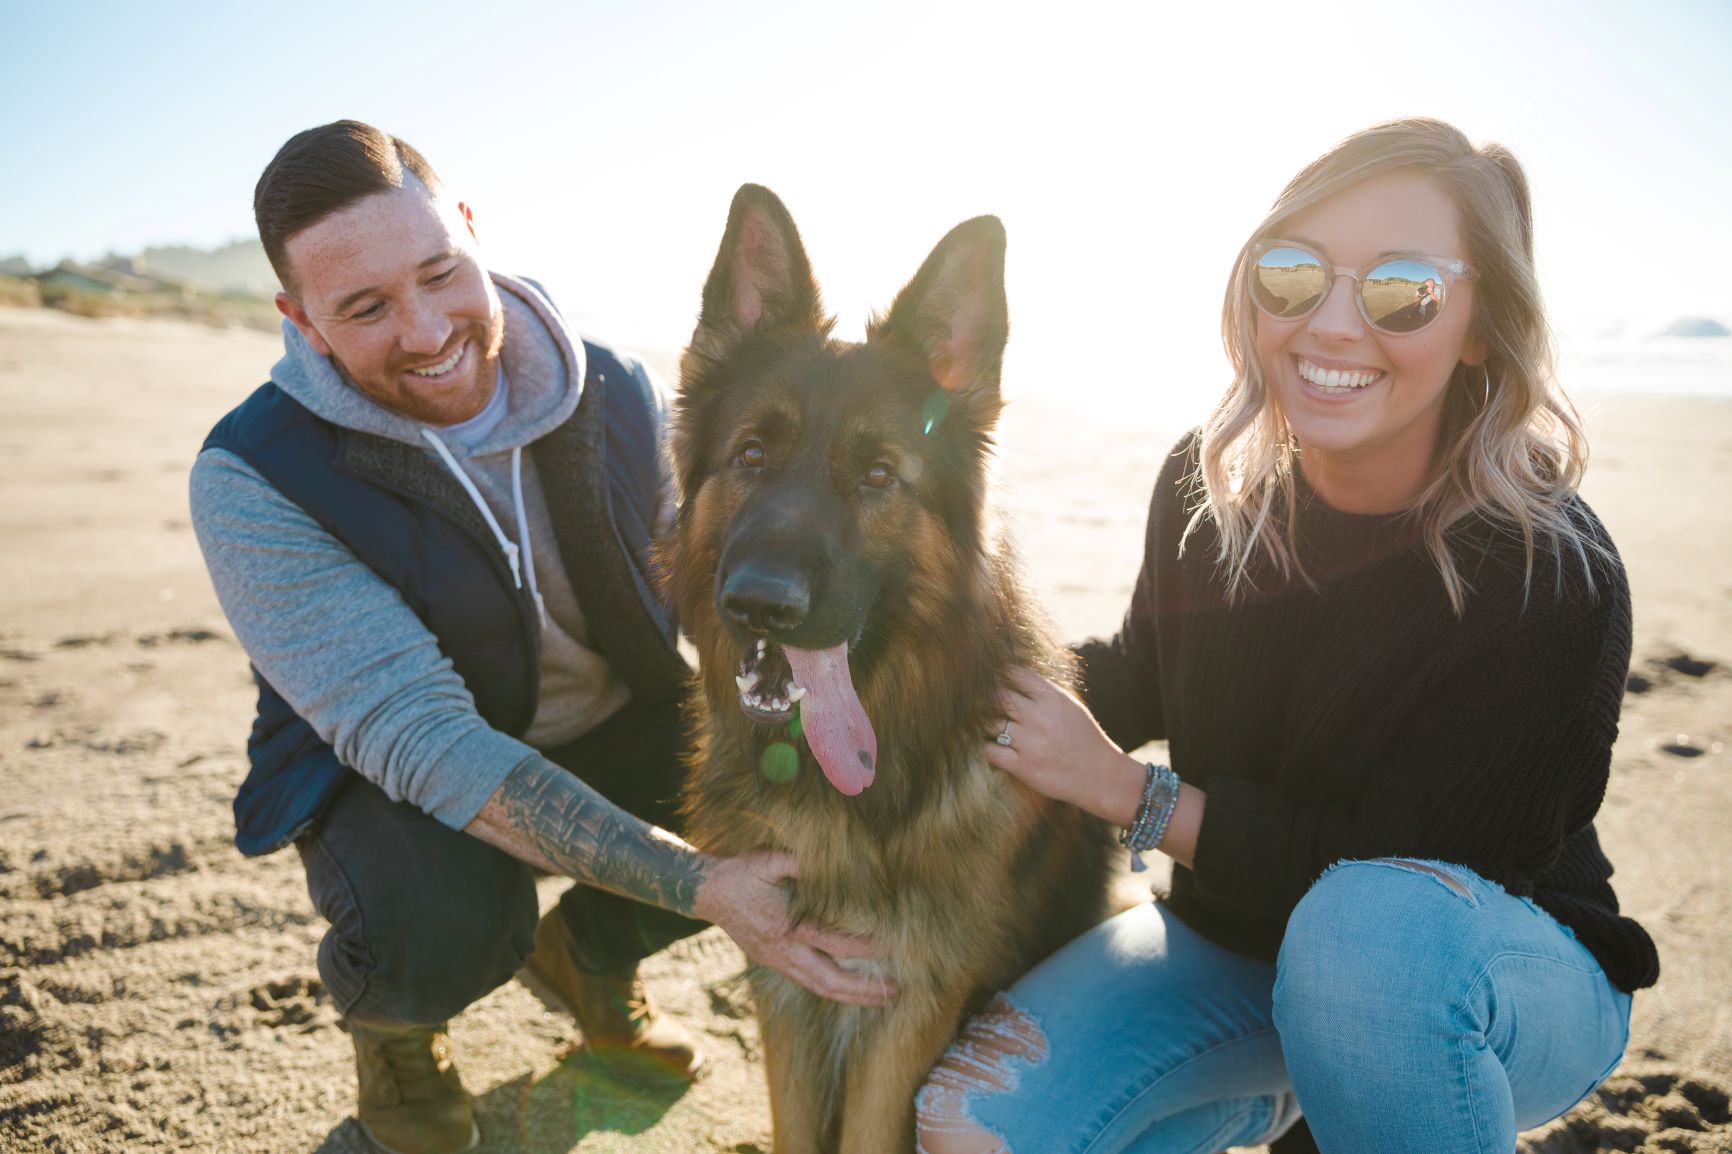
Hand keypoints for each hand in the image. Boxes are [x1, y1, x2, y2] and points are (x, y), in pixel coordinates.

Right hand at [694, 850, 894, 1006]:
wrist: (709, 892)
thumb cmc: (742, 873)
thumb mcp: (769, 860)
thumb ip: (800, 862)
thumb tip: (836, 862)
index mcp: (787, 927)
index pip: (835, 942)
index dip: (865, 948)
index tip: (892, 947)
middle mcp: (784, 951)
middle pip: (829, 980)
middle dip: (862, 990)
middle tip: (894, 992)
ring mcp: (778, 960)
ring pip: (819, 987)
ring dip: (850, 996)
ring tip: (879, 1000)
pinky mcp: (774, 961)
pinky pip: (808, 981)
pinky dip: (831, 988)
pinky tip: (848, 989)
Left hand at [986, 667, 1144, 824]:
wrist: (1101, 776)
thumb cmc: (1084, 739)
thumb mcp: (1070, 707)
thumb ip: (1044, 692)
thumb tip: (1014, 675)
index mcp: (1053, 699)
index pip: (1016, 673)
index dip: (1002, 674)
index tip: (994, 679)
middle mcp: (1040, 718)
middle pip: (997, 696)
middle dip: (988, 697)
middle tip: (981, 702)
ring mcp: (1030, 743)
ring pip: (989, 722)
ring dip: (983, 722)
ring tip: (984, 724)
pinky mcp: (1023, 767)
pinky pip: (989, 750)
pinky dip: (986, 747)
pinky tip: (991, 745)